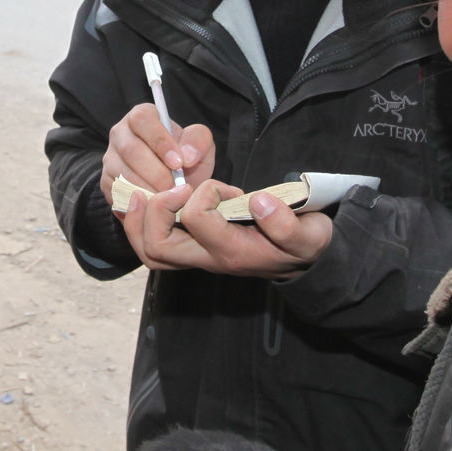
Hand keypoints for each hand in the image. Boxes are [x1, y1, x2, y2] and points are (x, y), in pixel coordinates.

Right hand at [100, 104, 215, 210]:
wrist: (173, 186)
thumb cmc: (186, 161)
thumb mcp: (200, 147)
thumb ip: (198, 142)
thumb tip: (187, 155)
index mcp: (142, 117)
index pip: (143, 120)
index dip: (160, 142)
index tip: (178, 163)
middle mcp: (120, 133)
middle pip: (131, 150)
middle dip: (156, 172)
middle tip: (176, 188)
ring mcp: (110, 158)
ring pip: (122, 173)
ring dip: (148, 189)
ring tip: (169, 199)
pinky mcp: (106, 181)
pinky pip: (118, 192)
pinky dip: (138, 202)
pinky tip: (156, 206)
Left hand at [122, 180, 336, 278]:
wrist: (304, 263)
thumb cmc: (305, 244)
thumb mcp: (309, 236)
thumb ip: (288, 225)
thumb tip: (259, 201)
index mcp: (235, 253)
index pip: (197, 220)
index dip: (204, 193)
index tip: (226, 188)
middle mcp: (209, 260)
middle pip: (157, 247)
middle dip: (156, 209)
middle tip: (176, 187)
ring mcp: (198, 257)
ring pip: (149, 250)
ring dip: (142, 218)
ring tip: (151, 192)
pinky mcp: (194, 250)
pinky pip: (153, 245)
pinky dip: (143, 222)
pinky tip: (149, 199)